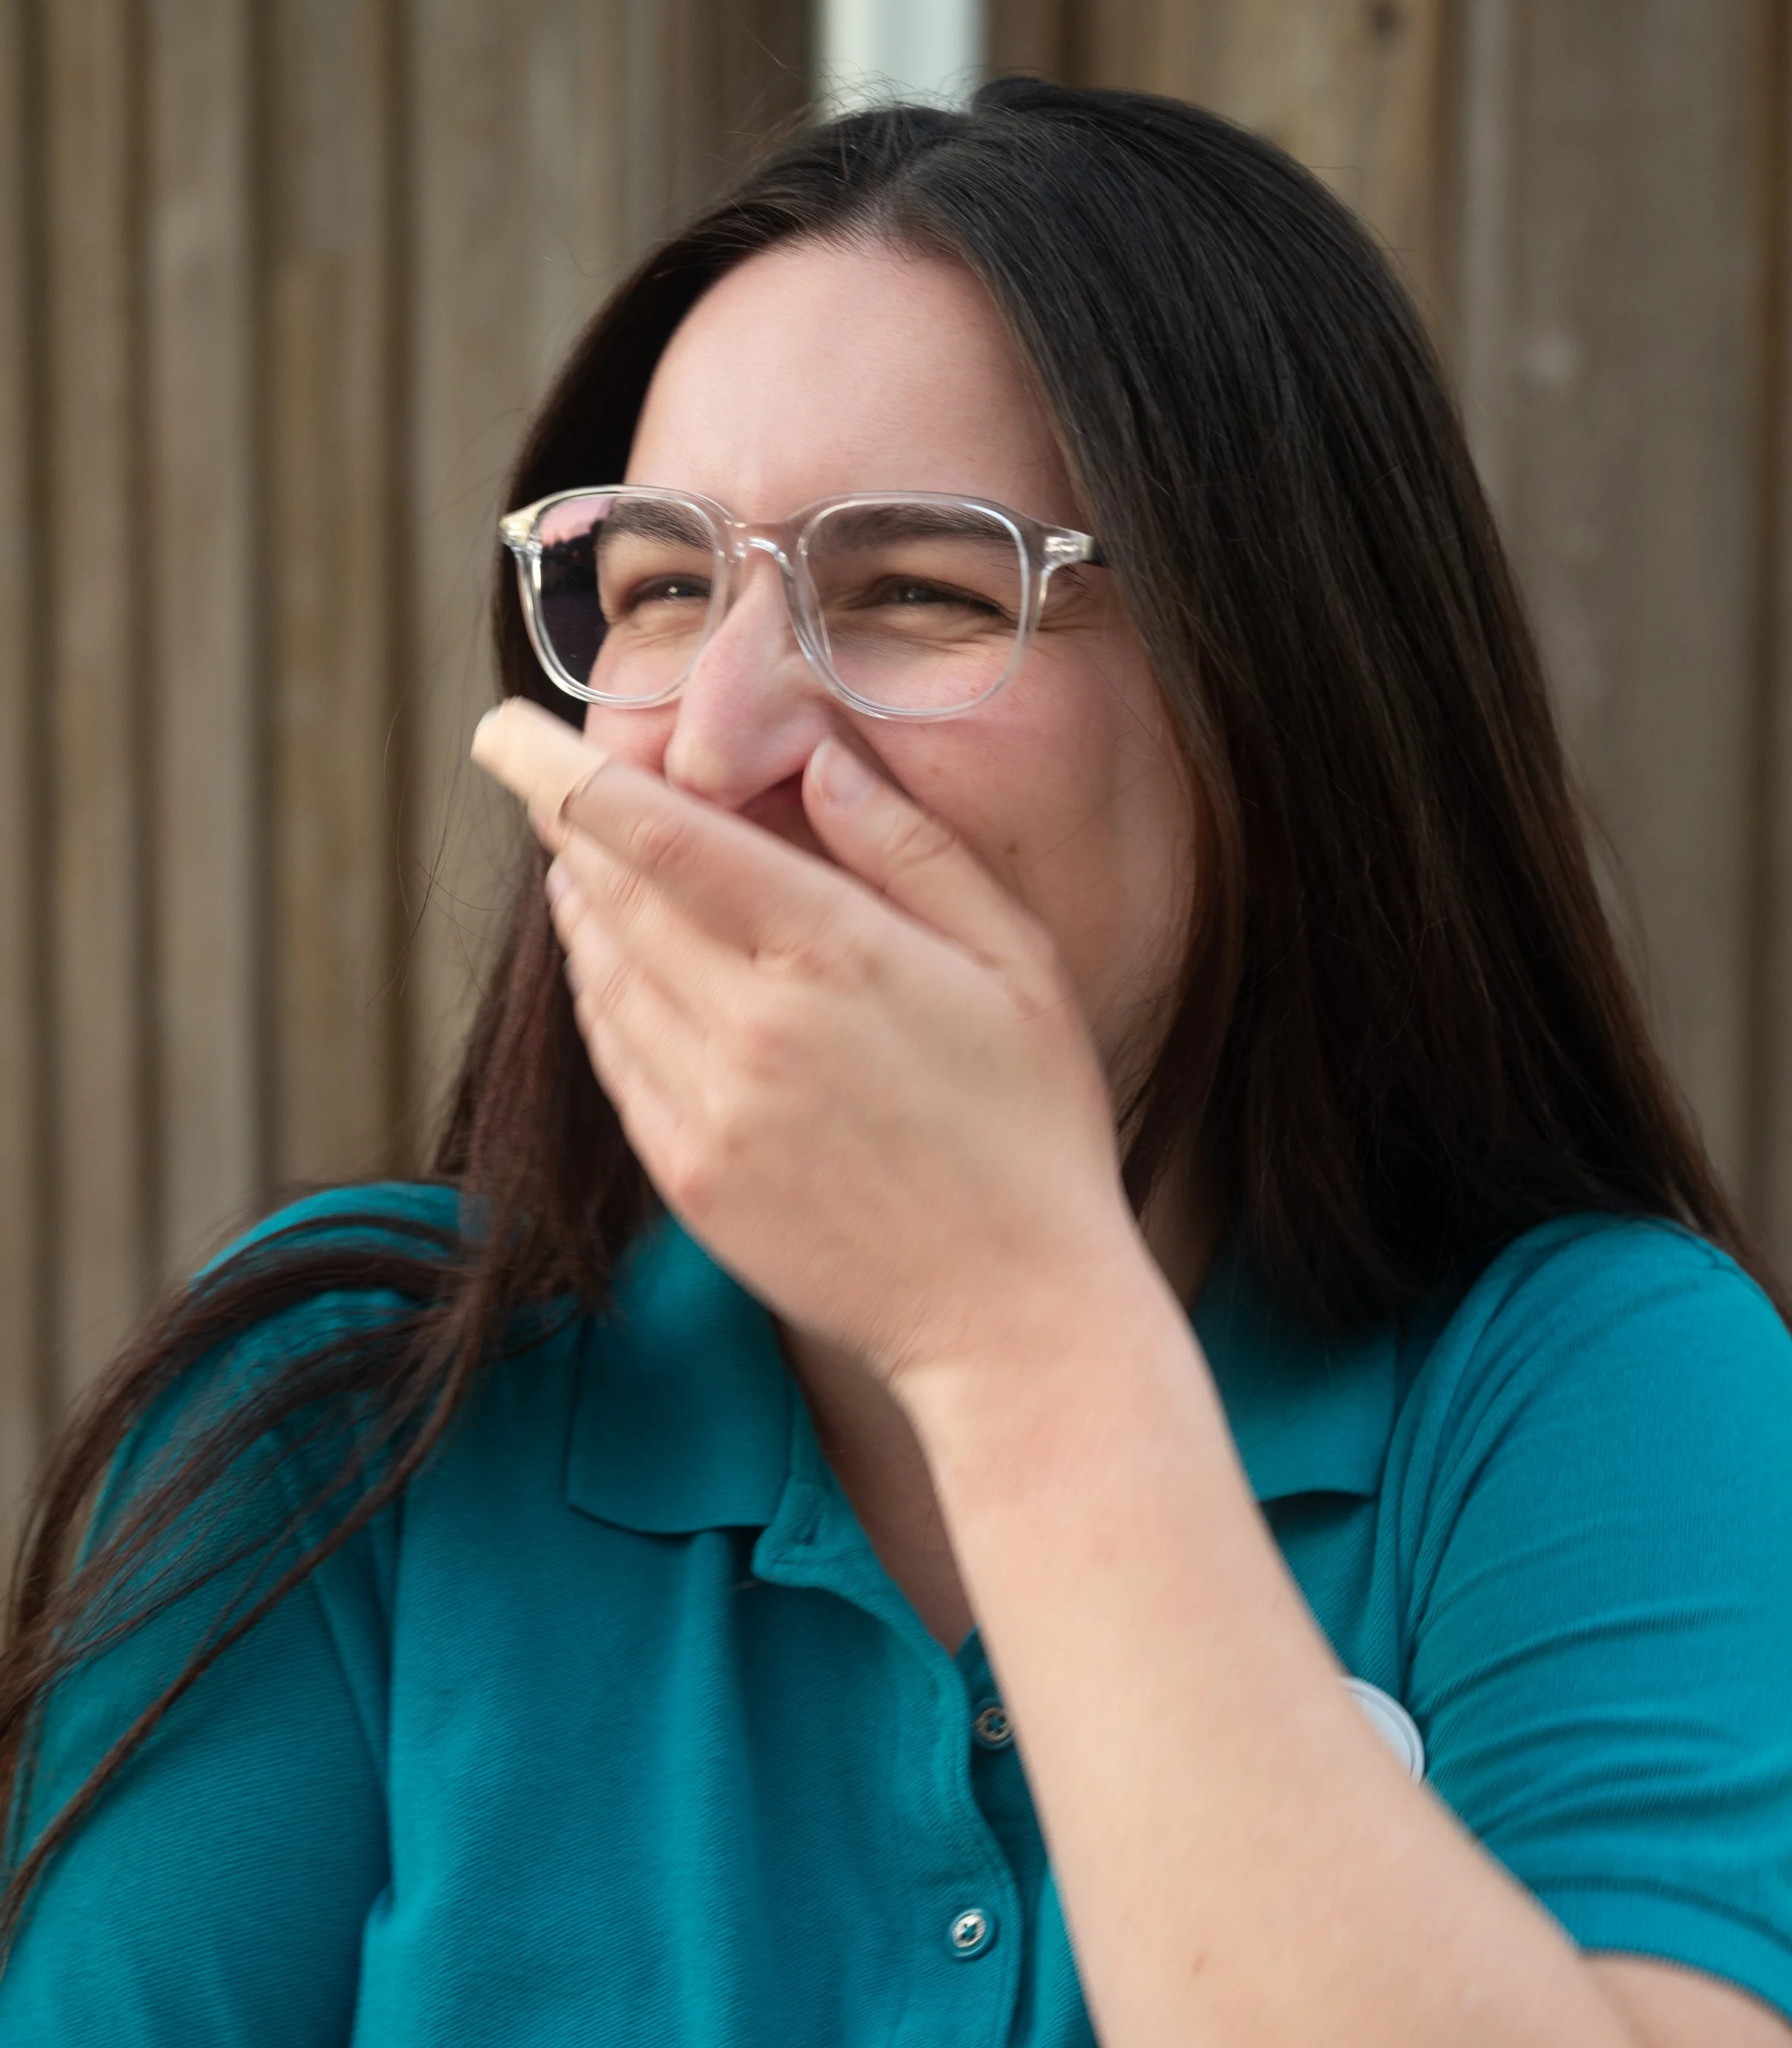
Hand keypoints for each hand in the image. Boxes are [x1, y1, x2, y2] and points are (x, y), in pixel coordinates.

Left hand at [471, 700, 1141, 1390]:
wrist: (1013, 1317)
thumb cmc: (1034, 1127)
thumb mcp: (1016, 961)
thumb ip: (911, 848)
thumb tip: (814, 757)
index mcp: (834, 954)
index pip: (662, 836)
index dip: (564, 775)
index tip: (501, 730)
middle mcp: (751, 1028)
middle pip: (612, 895)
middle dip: (572, 829)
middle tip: (552, 781)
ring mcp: (709, 1111)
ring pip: (600, 975)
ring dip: (584, 908)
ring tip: (591, 866)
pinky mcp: (689, 1178)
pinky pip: (614, 1058)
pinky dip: (602, 998)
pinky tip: (623, 970)